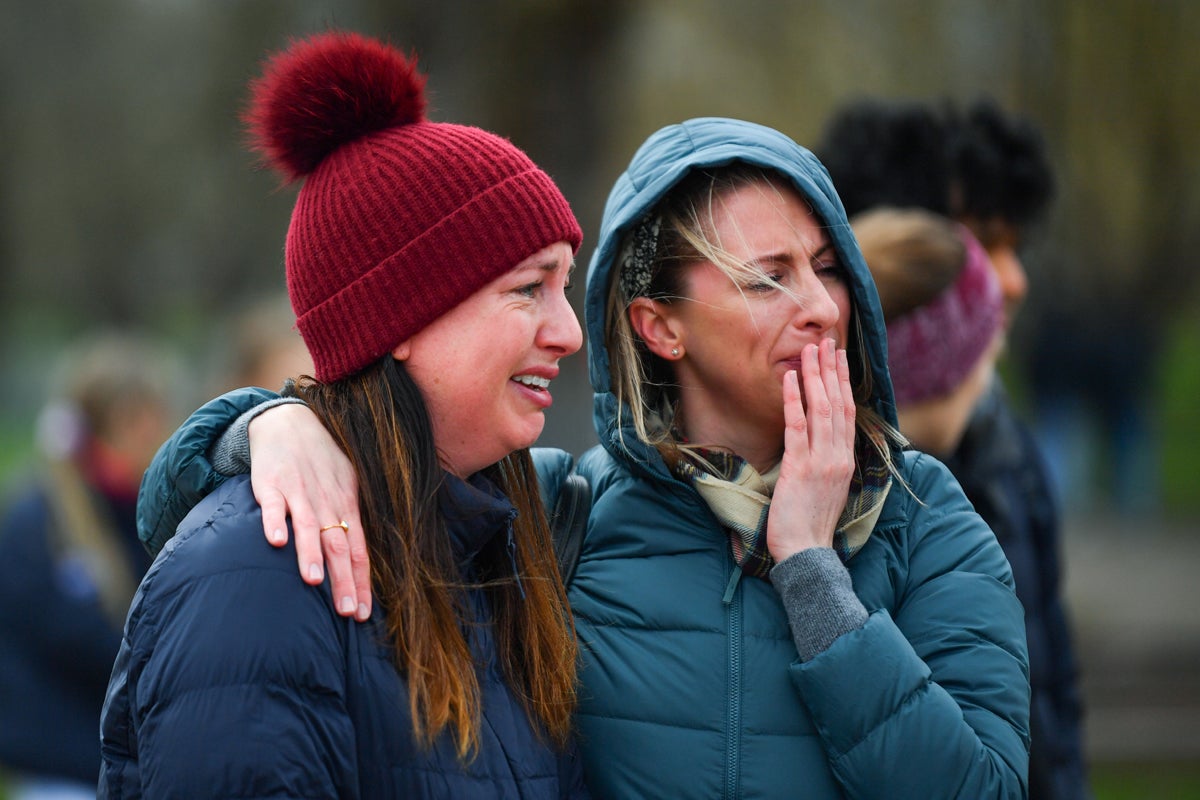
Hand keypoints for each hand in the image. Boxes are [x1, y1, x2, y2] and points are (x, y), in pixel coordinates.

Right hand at [249, 403, 371, 619]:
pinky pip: (273, 505)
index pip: (359, 549)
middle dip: (343, 580)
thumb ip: (350, 522)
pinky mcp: (271, 483)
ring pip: (308, 526)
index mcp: (347, 506)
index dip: (362, 581)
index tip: (364, 613)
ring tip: (314, 581)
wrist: (290, 422)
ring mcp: (299, 492)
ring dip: (310, 554)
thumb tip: (360, 562)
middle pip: (338, 545)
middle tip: (347, 612)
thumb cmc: (322, 462)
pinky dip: (274, 521)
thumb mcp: (346, 487)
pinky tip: (275, 542)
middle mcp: (327, 502)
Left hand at [765, 338, 855, 562]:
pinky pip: (797, 428)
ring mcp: (822, 461)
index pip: (848, 413)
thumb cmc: (811, 525)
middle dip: (831, 370)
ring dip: (815, 377)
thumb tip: (823, 442)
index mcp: (846, 460)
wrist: (807, 553)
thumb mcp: (827, 488)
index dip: (844, 383)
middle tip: (825, 341)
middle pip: (838, 404)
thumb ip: (828, 463)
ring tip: (810, 350)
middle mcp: (838, 457)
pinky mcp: (800, 468)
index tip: (839, 358)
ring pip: (822, 410)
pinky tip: (789, 379)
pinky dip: (794, 401)